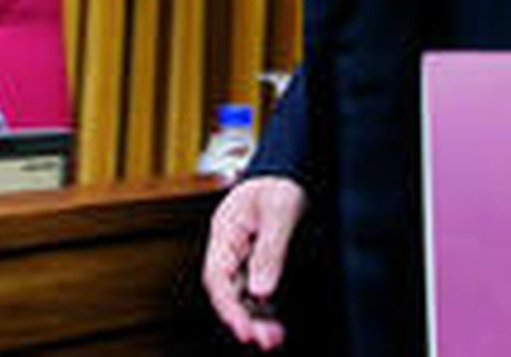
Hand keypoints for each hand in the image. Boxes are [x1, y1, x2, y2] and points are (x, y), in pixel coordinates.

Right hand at [202, 175, 306, 350]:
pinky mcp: (263, 264)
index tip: (243, 327)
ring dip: (256, 319)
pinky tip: (277, 326)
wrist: (293, 171)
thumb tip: (262, 291)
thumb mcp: (280, 210)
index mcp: (225, 231)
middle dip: (243, 319)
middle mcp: (232, 248)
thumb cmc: (282, 182)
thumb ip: (271, 250)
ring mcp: (246, 257)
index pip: (217, 276)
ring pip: (245, 296)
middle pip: (230, 291)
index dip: (228, 305)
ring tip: (272, 340)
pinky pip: (260, 293)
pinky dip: (267, 311)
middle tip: (263, 340)